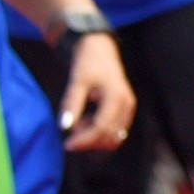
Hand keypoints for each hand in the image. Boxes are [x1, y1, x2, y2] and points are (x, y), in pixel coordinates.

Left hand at [56, 32, 134, 150]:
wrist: (101, 49)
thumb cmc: (88, 63)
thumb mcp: (77, 81)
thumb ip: (72, 104)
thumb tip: (64, 127)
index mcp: (116, 97)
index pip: (101, 127)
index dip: (84, 139)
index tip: (67, 144)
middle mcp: (127, 104)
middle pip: (109, 136)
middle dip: (89, 141)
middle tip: (70, 134)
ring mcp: (129, 107)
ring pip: (114, 137)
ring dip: (95, 138)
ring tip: (79, 123)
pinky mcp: (126, 109)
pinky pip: (116, 130)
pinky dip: (100, 132)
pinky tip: (87, 121)